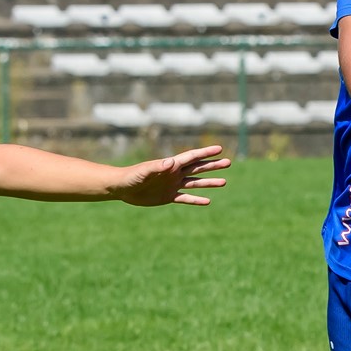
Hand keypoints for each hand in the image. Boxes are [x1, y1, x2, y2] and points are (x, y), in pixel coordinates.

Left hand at [114, 145, 230, 206]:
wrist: (122, 188)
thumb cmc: (131, 176)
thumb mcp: (144, 172)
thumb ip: (157, 167)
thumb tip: (171, 162)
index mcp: (171, 165)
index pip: (192, 157)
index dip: (205, 153)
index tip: (219, 149)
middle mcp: (174, 173)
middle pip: (197, 168)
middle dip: (212, 165)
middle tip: (228, 163)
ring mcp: (172, 185)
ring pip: (195, 183)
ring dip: (209, 182)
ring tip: (224, 182)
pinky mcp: (168, 196)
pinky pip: (185, 198)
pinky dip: (196, 200)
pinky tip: (207, 201)